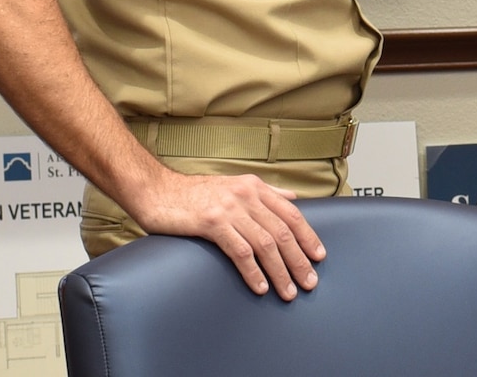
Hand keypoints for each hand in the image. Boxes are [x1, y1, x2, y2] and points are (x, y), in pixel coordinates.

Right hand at [129, 171, 325, 299]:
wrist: (157, 191)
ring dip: (280, 271)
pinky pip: (240, 252)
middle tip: (309, 282)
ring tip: (288, 291)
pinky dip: (253, 272)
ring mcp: (230, 208)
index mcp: (255, 187)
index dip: (308, 236)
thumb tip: (293, 198)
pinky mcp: (211, 223)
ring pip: (265, 244)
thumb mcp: (236, 185)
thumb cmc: (195, 194)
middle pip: (282, 231)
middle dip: (299, 259)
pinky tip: (261, 287)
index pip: (291, 214)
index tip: (319, 257)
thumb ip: (266, 193)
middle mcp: (247, 195)